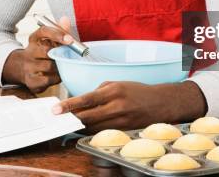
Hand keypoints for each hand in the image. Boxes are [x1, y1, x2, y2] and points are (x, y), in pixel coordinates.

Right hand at [2, 16, 74, 92]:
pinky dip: (56, 78)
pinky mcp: (30, 81)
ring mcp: (28, 67)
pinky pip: (47, 80)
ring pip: (48, 66)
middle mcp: (29, 52)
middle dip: (60, 54)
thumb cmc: (40, 53)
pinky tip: (57, 75)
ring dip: (59, 67)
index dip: (57, 34)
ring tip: (63, 66)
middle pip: (47, 51)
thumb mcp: (48, 40)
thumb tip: (65, 19)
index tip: (70, 39)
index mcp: (34, 39)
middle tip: (69, 57)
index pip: (44, 31)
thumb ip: (59, 31)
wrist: (21, 68)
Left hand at [51, 81, 206, 132]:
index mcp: (114, 91)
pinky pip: (104, 133)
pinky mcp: (125, 131)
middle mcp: (117, 106)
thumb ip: (100, 91)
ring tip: (71, 124)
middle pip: (88, 117)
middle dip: (72, 120)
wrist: (161, 103)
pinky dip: (94, 131)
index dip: (69, 106)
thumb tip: (83, 102)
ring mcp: (121, 121)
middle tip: (59, 121)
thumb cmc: (138, 92)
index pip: (86, 99)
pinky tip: (87, 129)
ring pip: (94, 128)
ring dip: (81, 127)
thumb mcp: (118, 84)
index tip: (56, 110)